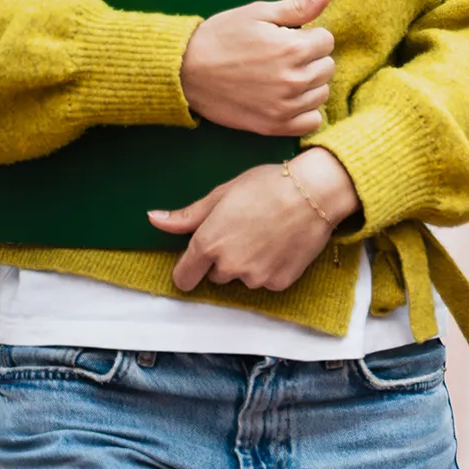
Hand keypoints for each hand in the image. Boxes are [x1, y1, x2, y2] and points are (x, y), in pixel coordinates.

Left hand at [148, 147, 359, 291]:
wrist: (315, 192)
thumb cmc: (268, 185)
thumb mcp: (222, 194)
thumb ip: (187, 215)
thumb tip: (154, 219)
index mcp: (208, 243)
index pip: (184, 277)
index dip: (189, 268)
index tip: (198, 260)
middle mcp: (228, 267)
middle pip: (215, 274)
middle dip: (224, 258)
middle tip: (244, 229)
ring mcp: (255, 278)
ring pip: (243, 277)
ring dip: (249, 263)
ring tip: (267, 233)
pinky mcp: (279, 283)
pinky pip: (267, 280)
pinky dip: (272, 267)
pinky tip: (282, 243)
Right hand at [180, 0, 334, 134]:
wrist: (185, 70)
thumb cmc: (221, 36)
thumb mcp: (259, 13)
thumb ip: (299, 6)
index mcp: (293, 48)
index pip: (327, 41)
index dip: (308, 36)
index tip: (288, 38)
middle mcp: (294, 80)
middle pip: (327, 67)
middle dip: (311, 58)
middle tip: (283, 56)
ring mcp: (285, 107)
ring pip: (321, 93)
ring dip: (309, 84)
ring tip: (282, 75)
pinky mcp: (274, 126)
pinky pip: (311, 121)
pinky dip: (304, 111)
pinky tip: (287, 99)